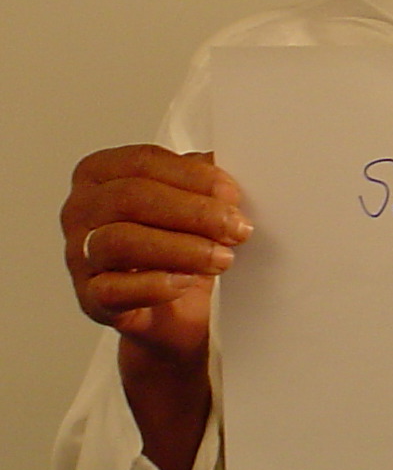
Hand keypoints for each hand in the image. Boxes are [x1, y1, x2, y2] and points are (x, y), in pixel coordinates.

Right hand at [61, 144, 251, 361]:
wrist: (173, 308)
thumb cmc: (179, 240)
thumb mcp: (193, 199)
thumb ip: (204, 181)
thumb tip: (229, 181)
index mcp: (103, 172)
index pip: (143, 162)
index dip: (193, 176)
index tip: (231, 193)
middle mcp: (82, 210)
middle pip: (131, 198)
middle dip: (194, 212)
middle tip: (236, 227)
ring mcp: (80, 255)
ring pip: (122, 242)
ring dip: (183, 249)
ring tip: (222, 258)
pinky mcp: (89, 299)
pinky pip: (116, 290)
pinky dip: (158, 284)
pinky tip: (188, 281)